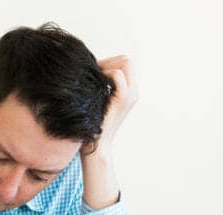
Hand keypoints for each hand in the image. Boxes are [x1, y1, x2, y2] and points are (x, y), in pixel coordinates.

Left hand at [79, 55, 137, 209]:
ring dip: (106, 66)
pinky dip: (105, 74)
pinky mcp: (123, 100)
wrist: (95, 147)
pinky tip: (93, 84)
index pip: (125, 63)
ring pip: (125, 62)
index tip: (93, 72)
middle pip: (127, 60)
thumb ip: (99, 86)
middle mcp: (133, 92)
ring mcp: (130, 95)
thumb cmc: (91, 126)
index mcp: (129, 92)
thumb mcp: (97, 101)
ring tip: (92, 79)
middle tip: (92, 72)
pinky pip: (117, 75)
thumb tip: (89, 69)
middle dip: (108, 61)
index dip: (109, 62)